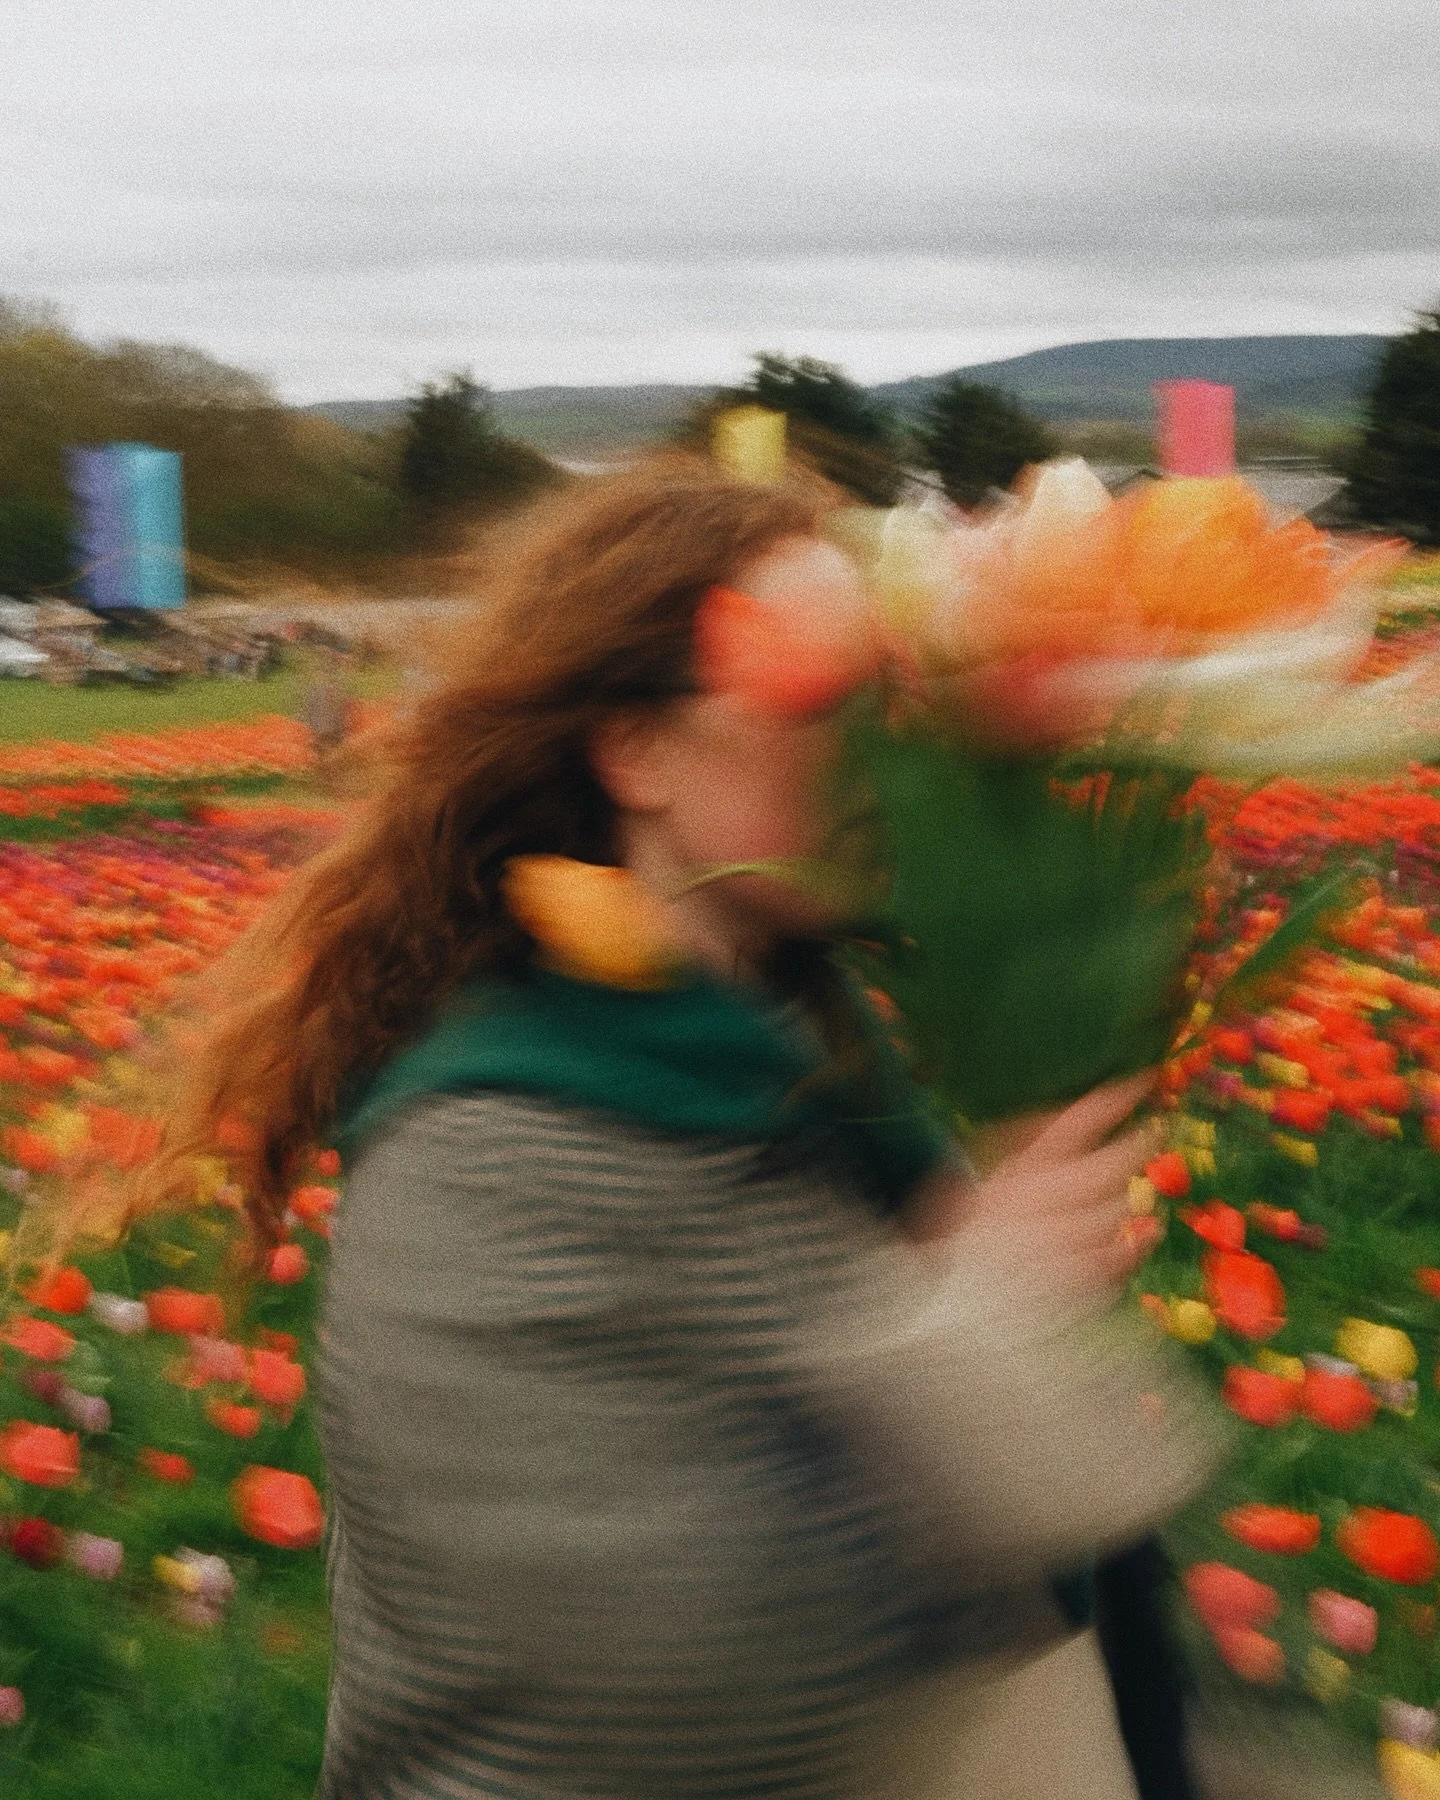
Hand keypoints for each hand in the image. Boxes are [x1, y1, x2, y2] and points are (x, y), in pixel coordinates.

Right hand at [905, 1073, 1160, 1298]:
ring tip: (1131, 1184)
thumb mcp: (966, 1187)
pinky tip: (1148, 1230)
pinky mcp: (1070, 1284)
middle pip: (1105, 1169)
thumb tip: (1049, 1116)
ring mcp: (1057, 1248)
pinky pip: (1116, 1258)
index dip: (1112, 1101)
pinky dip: (1136, 1243)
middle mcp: (1037, 1208)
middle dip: (1136, 1144)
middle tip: (1157, 1127)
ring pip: (1113, 1212)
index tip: (1142, 1080)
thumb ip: (1010, 1153)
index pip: (1071, 1127)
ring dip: (1126, 1196)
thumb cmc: (954, 1244)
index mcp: (1010, 1177)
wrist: (941, 1312)